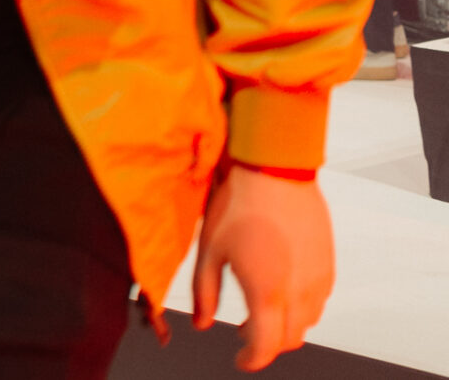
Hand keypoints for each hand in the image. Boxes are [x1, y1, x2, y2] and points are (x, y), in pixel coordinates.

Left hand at [193, 164, 334, 370]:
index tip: (240, 359)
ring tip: (261, 309)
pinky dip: (301, 306)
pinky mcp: (328, 264)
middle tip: (244, 332)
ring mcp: (319, 279)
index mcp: (267, 292)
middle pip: (290, 339)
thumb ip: (205, 292)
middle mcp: (299, 291)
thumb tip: (202, 323)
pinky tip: (280, 287)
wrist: (275, 170)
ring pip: (308, 321)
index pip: (266, 346)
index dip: (252, 359)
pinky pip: (319, 300)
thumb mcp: (210, 250)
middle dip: (267, 343)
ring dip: (286, 325)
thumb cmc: (239, 205)